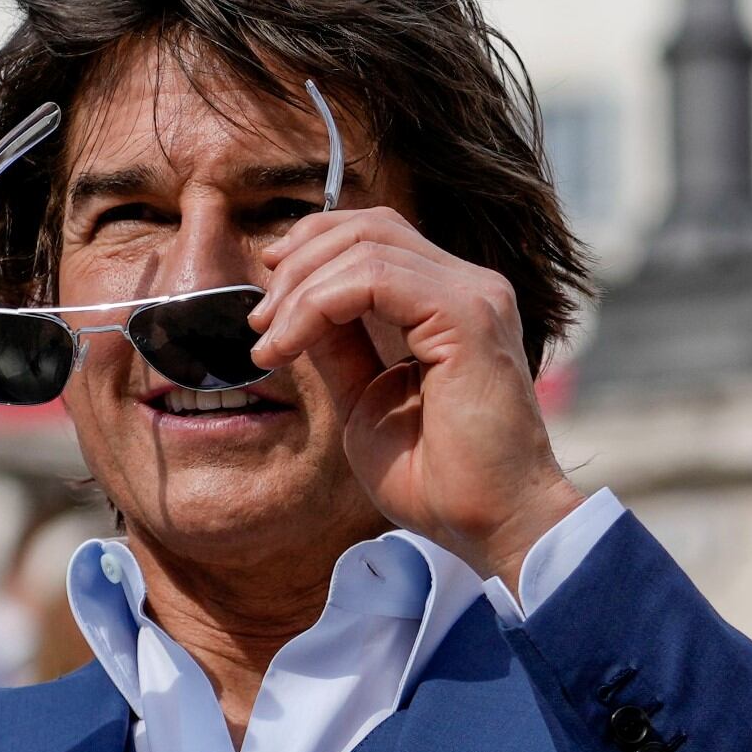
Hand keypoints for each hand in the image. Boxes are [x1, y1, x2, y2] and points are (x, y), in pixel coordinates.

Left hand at [248, 208, 583, 579]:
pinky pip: (375, 279)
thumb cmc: (438, 480)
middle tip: (260, 322)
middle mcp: (471, 287)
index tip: (267, 308)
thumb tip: (294, 309)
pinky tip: (290, 344)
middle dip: (299, 261)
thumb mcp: (366, 400)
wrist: (491, 526)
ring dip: (300, 288)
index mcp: (452, 302)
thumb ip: (340, 347)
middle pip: (369, 226)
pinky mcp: (468, 315)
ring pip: (367, 245)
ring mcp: (474, 295)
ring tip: (270, 341)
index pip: (378, 236)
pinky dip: (318, 304)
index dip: (312, 252)